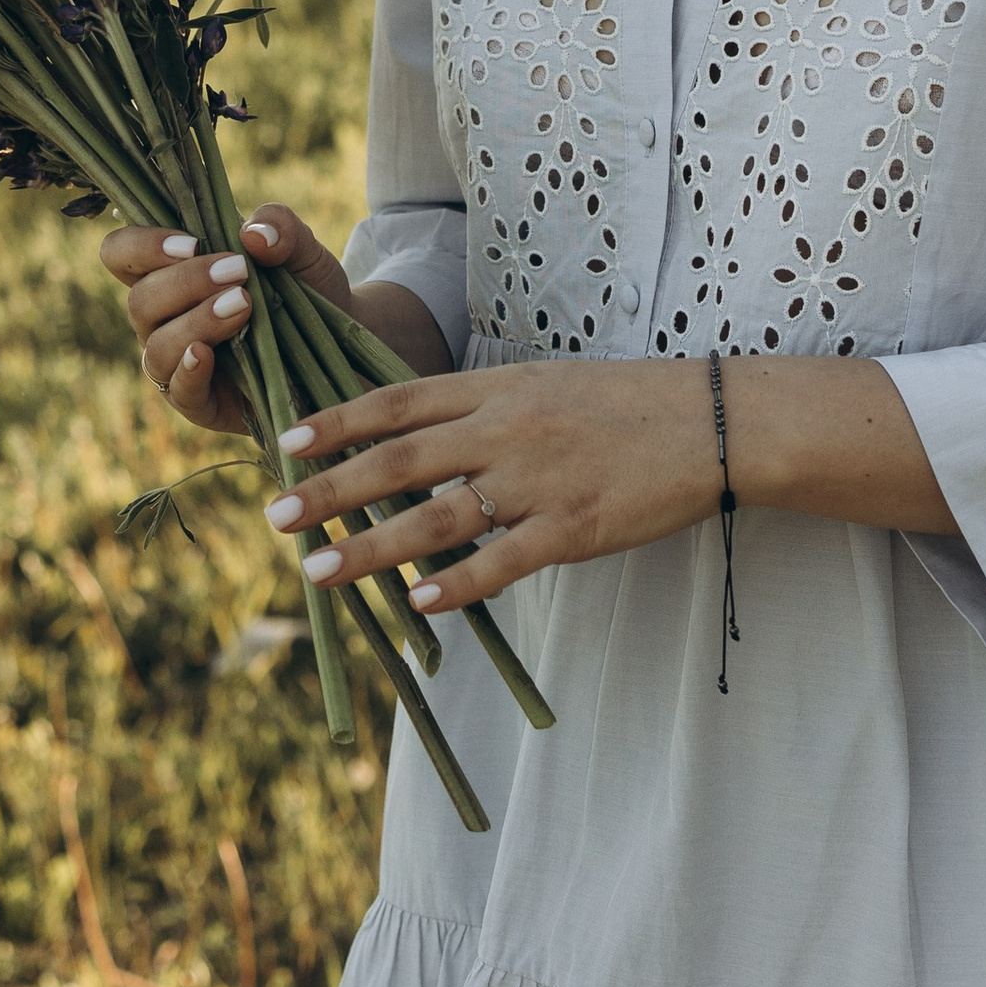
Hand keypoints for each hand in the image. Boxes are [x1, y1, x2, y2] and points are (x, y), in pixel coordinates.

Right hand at [101, 206, 353, 438]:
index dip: (141, 245)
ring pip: (156, 345)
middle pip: (139, 301)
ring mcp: (175, 362)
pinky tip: (208, 353)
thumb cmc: (305, 290)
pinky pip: (177, 390)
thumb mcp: (301, 250)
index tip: (190, 242)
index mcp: (170, 272)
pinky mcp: (198, 402)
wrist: (338, 347)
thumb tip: (253, 234)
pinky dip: (189, 370)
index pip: (121, 254)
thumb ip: (280, 227)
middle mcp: (162, 318)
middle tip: (237, 271)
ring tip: (243, 305)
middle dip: (186, 282)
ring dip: (196, 321)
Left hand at [261, 357, 717, 610]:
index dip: (339, 422)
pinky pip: (504, 560)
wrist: (710, 420)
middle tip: (275, 513)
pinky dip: (458, 583)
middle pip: (400, 459)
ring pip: (436, 516)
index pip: (399, 400)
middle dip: (331, 489)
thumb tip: (418, 438)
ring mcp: (538, 481)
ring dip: (370, 547)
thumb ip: (484, 408)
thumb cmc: (626, 404)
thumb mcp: (546, 384)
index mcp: (498, 388)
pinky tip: (417, 602)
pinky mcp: (574, 528)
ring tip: (318, 570)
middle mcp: (507, 430)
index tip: (286, 440)